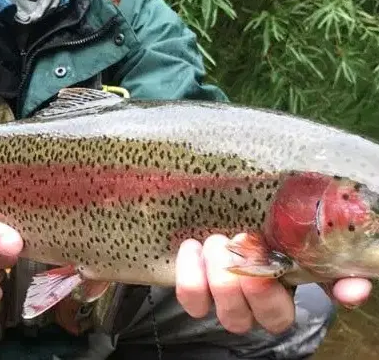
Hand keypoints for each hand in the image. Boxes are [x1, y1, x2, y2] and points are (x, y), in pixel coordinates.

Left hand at [175, 235, 372, 334]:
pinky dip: (187, 270)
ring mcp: (217, 301)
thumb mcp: (303, 252)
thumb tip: (355, 290)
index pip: (274, 317)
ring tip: (215, 242)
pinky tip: (192, 246)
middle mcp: (246, 310)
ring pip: (209, 306)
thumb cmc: (272, 240)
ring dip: (211, 271)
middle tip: (235, 240)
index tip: (259, 256)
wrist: (234, 226)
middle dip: (233, 275)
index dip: (264, 293)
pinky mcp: (193, 289)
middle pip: (237, 316)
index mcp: (276, 303)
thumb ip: (330, 271)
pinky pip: (187, 295)